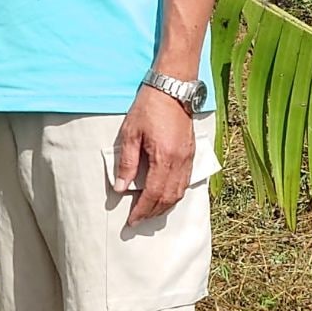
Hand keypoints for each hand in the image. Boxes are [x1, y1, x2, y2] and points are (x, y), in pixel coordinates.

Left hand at [115, 85, 195, 224]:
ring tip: (150, 212)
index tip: (131, 221)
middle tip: (138, 221)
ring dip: (165, 206)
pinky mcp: (191, 154)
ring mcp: (188, 159)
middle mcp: (180, 162)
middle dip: (153, 213)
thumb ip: (126, 162)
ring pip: (179, 193)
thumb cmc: (149, 108)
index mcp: (164, 158)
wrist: (172, 89)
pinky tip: (165, 196)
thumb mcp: (130, 133)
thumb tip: (120, 188)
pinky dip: (175, 195)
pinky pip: (185, 182)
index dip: (142, 210)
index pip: (153, 194)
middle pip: (168, 198)